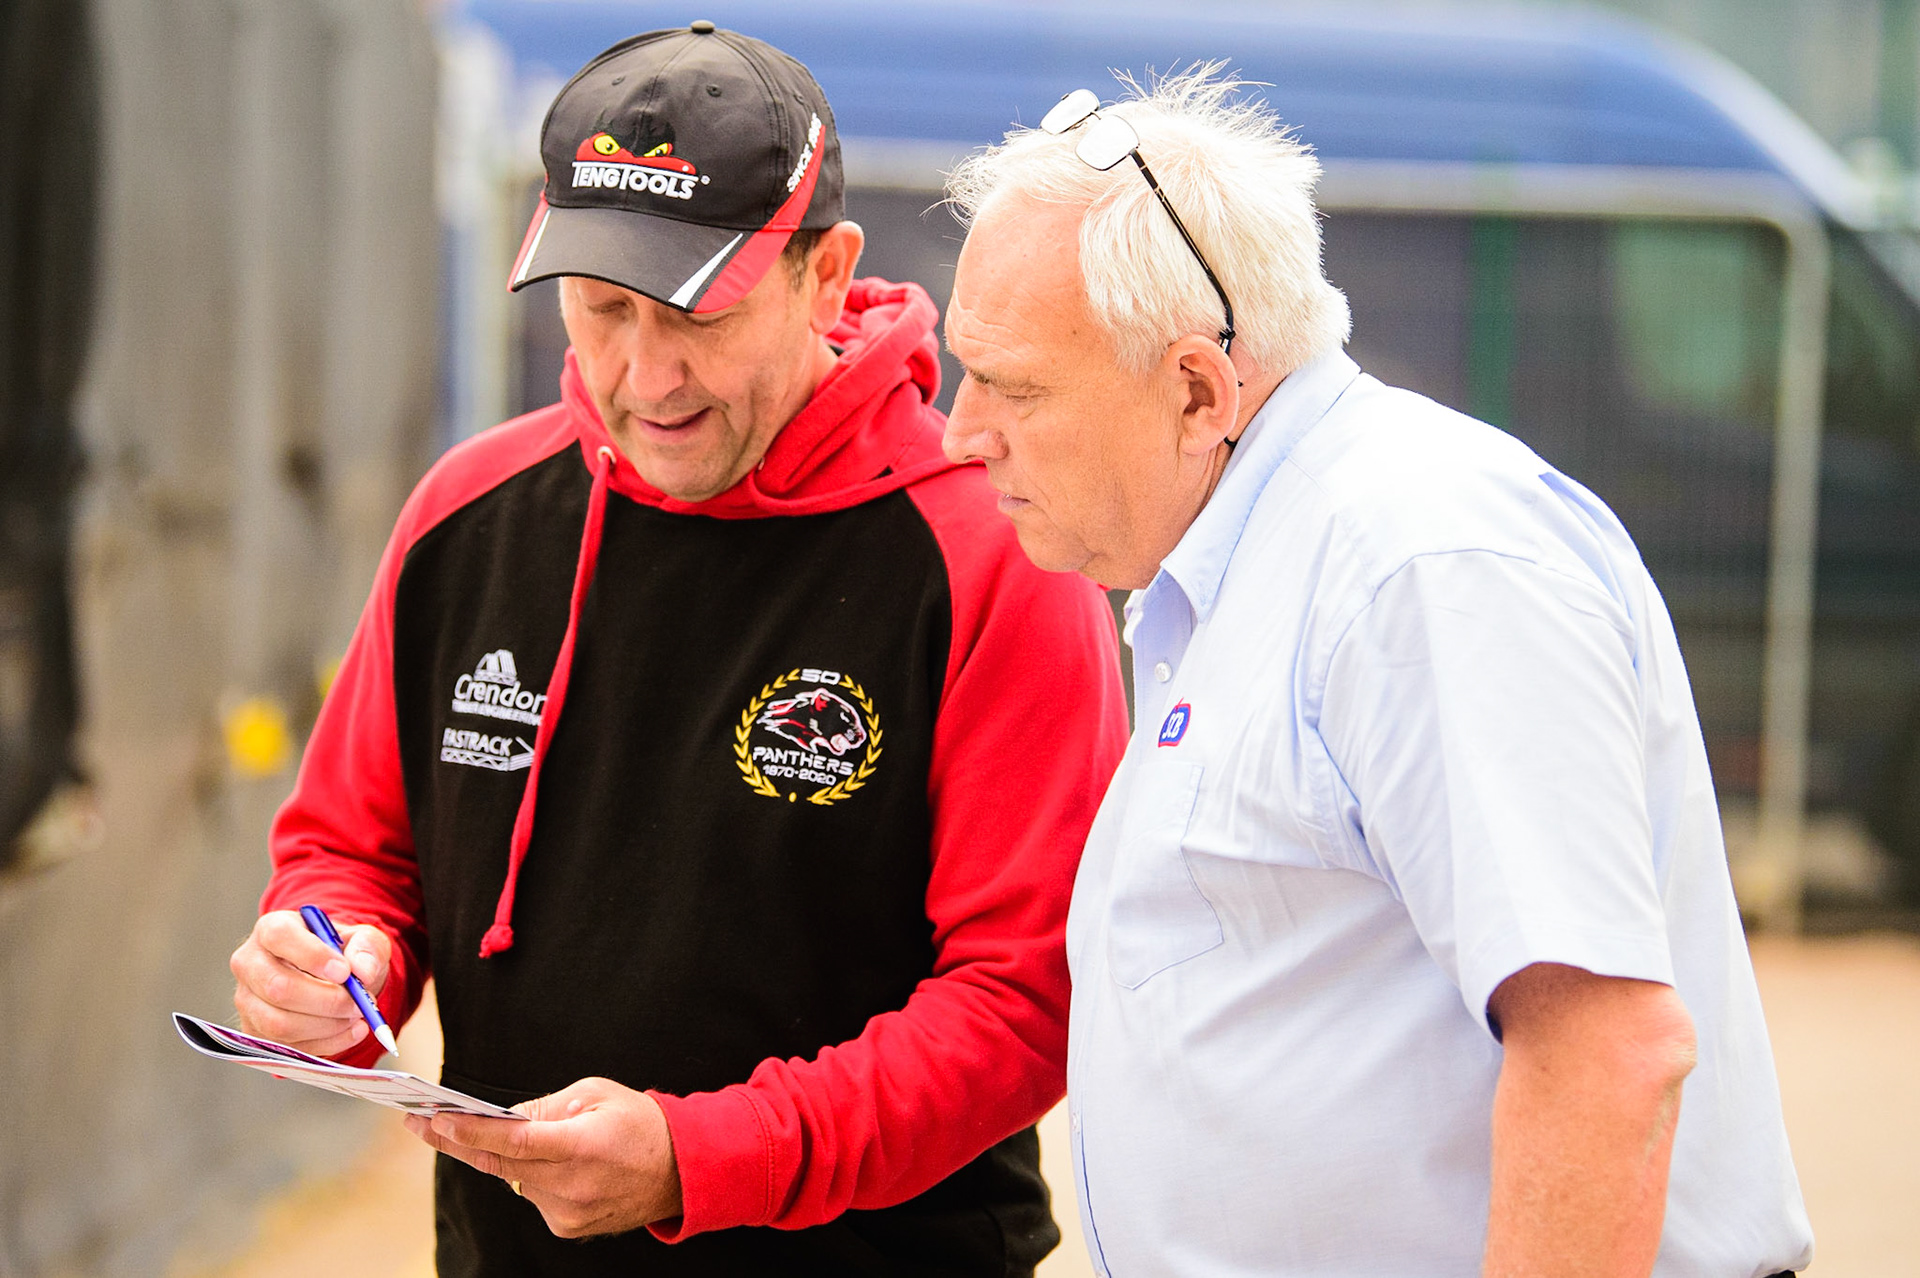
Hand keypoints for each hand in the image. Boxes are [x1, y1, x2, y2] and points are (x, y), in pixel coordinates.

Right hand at [230, 909, 391, 1055]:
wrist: (332, 977)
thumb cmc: (342, 953)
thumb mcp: (363, 938)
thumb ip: (368, 947)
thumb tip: (362, 972)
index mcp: (272, 928)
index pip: (279, 936)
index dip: (313, 956)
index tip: (345, 973)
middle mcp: (250, 963)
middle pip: (277, 988)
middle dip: (326, 1001)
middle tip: (360, 1003)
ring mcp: (247, 1000)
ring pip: (278, 1023)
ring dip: (326, 1026)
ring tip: (357, 1017)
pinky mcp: (254, 1032)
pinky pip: (286, 1047)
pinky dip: (325, 1043)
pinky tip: (350, 1031)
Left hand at [404, 1077, 682, 1236]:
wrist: (679, 1170)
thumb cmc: (638, 1123)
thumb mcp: (595, 1094)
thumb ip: (546, 1106)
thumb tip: (503, 1118)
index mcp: (582, 1146)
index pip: (514, 1141)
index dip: (471, 1131)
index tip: (435, 1119)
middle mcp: (571, 1185)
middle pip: (499, 1163)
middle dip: (458, 1140)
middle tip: (421, 1123)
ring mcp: (567, 1212)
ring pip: (515, 1179)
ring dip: (508, 1155)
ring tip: (525, 1133)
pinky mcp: (566, 1227)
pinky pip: (533, 1194)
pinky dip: (532, 1174)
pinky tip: (557, 1161)